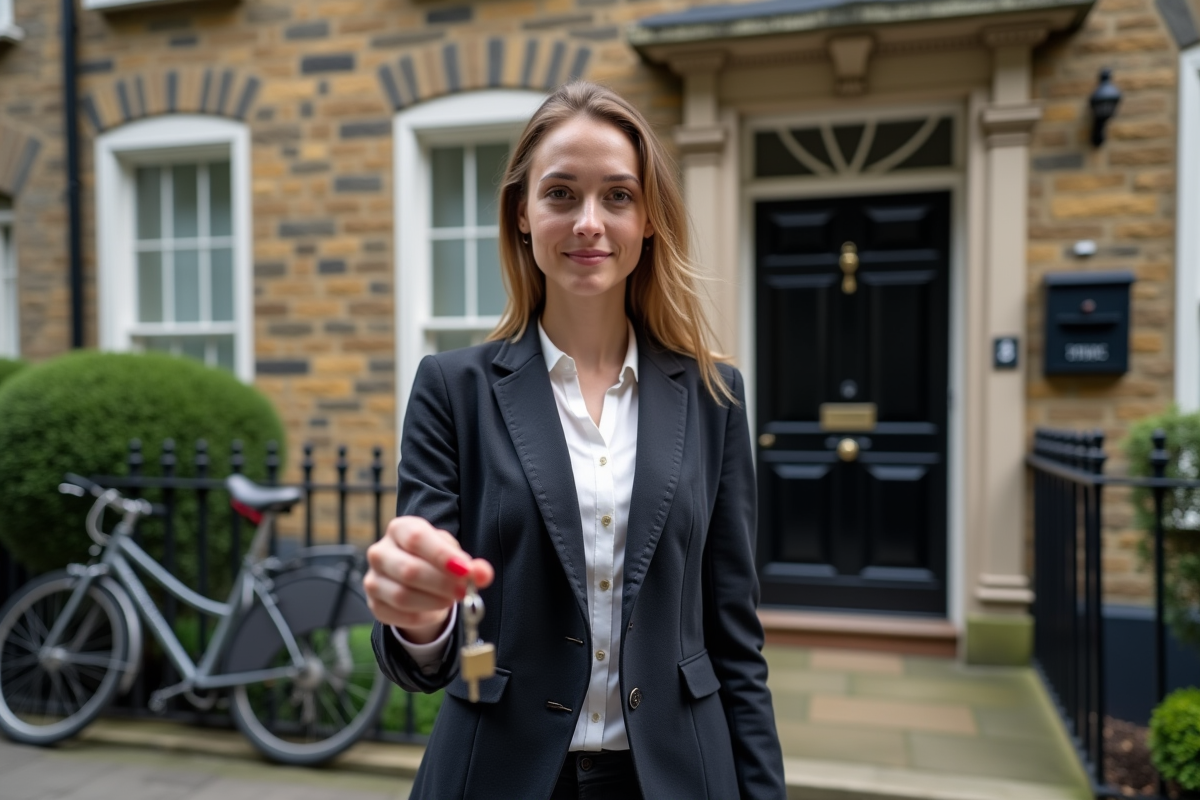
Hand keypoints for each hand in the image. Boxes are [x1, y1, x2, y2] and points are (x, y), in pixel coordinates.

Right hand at [364, 516, 493, 643]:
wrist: (417, 582)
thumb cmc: (436, 561)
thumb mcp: (454, 556)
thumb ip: (470, 565)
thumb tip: (483, 574)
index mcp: (400, 529)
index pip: (417, 538)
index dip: (442, 556)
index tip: (465, 570)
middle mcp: (380, 552)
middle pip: (409, 570)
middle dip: (441, 583)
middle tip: (464, 591)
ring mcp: (373, 579)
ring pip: (402, 596)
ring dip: (433, 602)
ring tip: (451, 600)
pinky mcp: (374, 605)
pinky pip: (398, 616)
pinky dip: (422, 617)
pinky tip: (436, 612)